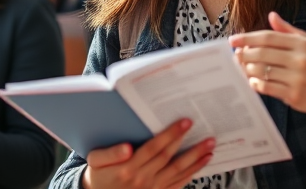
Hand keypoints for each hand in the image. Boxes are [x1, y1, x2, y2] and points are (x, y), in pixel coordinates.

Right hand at [81, 119, 214, 188]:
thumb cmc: (99, 175)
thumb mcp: (95, 161)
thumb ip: (110, 153)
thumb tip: (127, 147)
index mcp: (128, 168)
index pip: (153, 148)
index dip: (170, 135)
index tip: (184, 122)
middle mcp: (143, 179)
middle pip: (169, 158)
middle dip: (188, 143)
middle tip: (204, 131)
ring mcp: (152, 188)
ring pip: (178, 171)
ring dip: (196, 158)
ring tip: (210, 146)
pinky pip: (179, 183)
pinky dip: (192, 173)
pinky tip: (202, 163)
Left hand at [229, 12, 305, 133]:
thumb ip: (287, 30)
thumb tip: (271, 15)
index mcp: (301, 44)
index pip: (268, 37)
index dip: (247, 38)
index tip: (233, 40)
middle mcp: (300, 60)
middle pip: (262, 53)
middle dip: (244, 54)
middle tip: (236, 55)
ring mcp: (297, 78)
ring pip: (262, 71)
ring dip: (247, 69)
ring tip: (243, 67)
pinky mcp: (294, 95)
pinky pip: (267, 87)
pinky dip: (256, 83)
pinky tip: (253, 80)